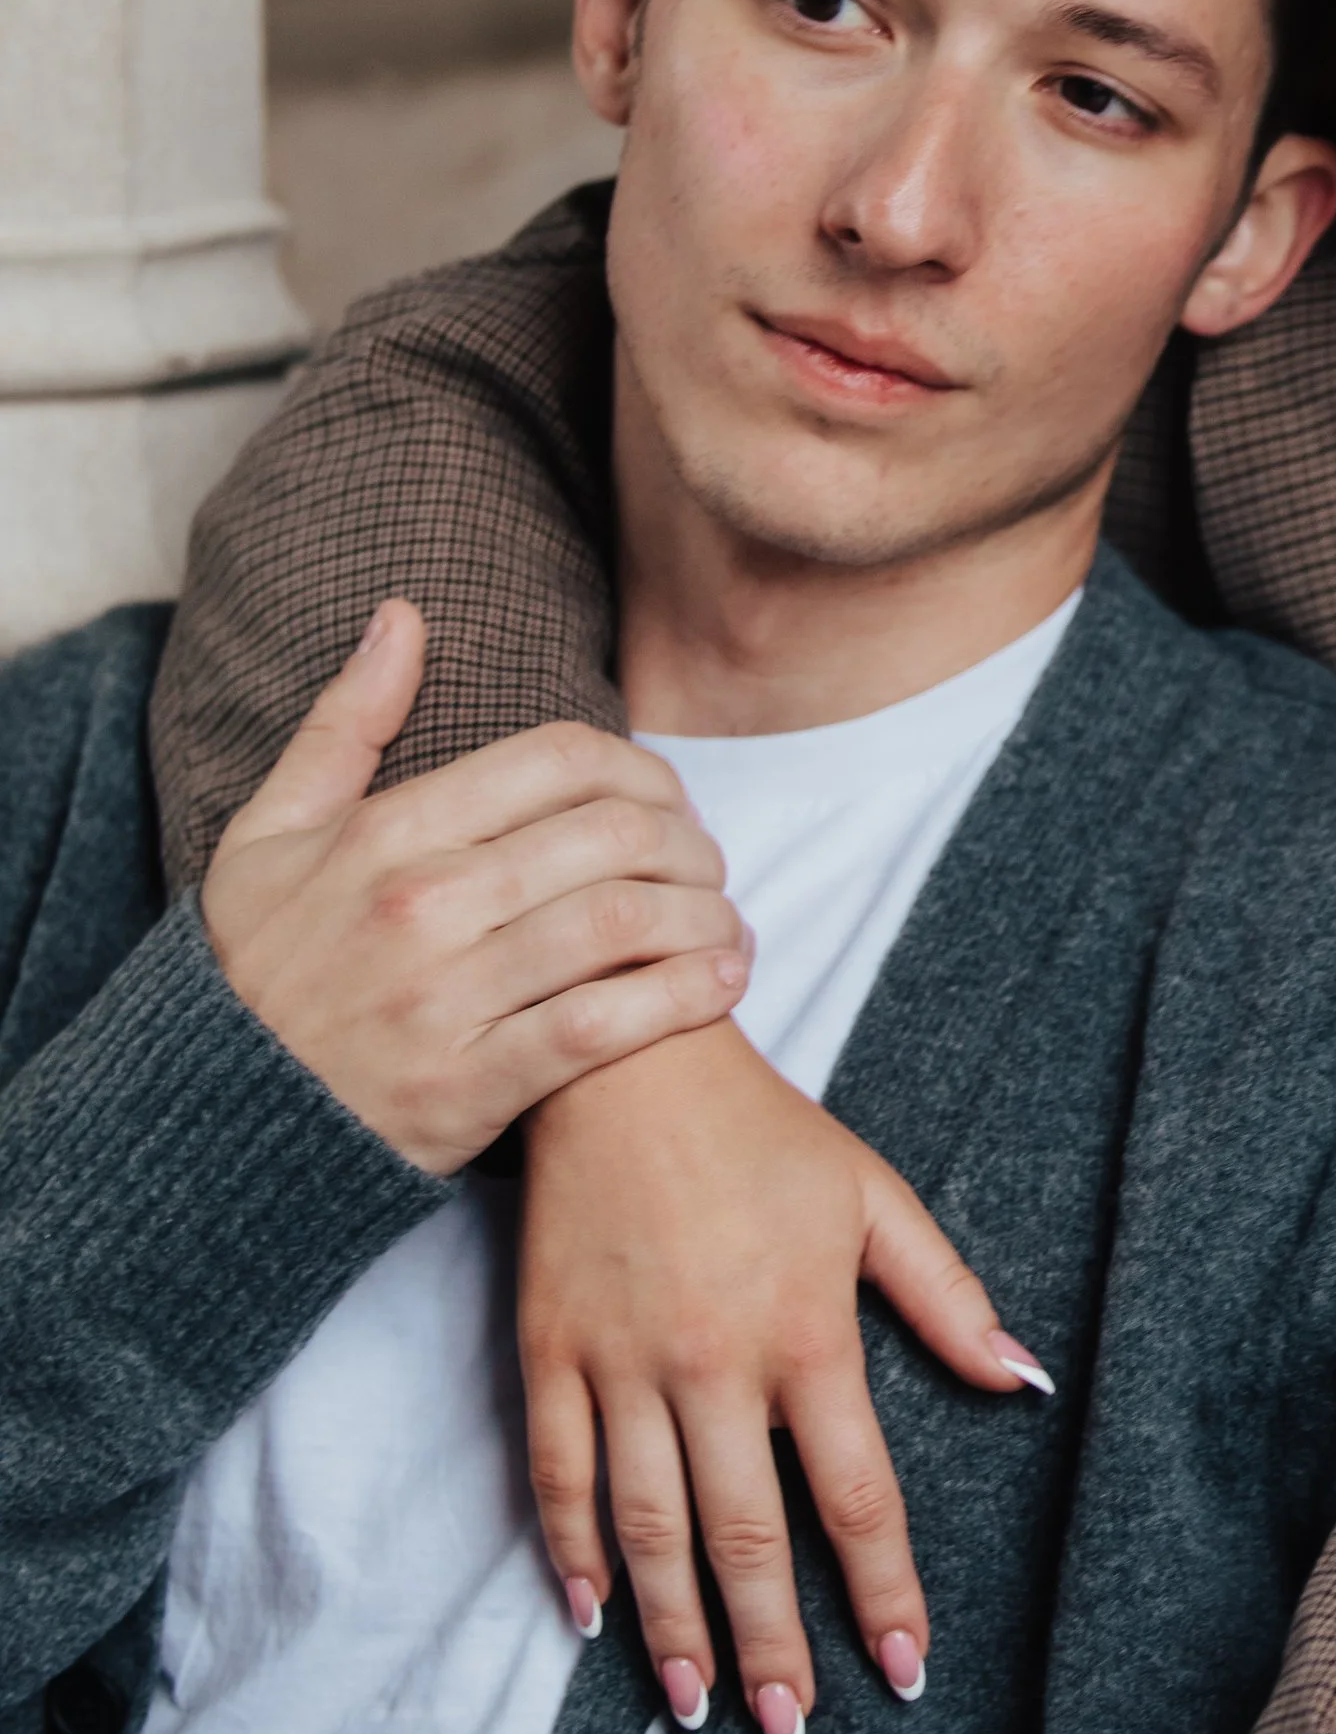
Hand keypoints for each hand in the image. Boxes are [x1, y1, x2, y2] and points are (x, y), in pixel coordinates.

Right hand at [203, 601, 750, 1177]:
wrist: (212, 1118)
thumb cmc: (255, 967)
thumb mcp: (269, 833)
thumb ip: (344, 724)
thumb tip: (404, 615)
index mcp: (384, 833)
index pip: (560, 759)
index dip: (640, 770)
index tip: (664, 802)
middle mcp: (421, 904)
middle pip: (612, 836)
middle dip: (689, 843)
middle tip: (709, 865)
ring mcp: (446, 997)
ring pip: (623, 924)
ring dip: (703, 917)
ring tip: (726, 924)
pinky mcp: (471, 1087)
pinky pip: (606, 1025)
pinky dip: (684, 996)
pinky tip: (721, 981)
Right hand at [521, 1021, 1053, 1733]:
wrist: (622, 1058)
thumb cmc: (762, 1133)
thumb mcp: (874, 1197)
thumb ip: (948, 1298)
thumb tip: (1026, 1383)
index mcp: (805, 1331)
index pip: (855, 1494)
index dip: (883, 1592)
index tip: (905, 1672)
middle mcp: (712, 1362)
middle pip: (749, 1536)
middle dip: (773, 1647)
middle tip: (790, 1731)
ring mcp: (621, 1362)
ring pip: (649, 1526)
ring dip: (676, 1625)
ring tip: (695, 1704)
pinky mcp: (548, 1351)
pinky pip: (557, 1475)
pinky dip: (571, 1552)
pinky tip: (593, 1616)